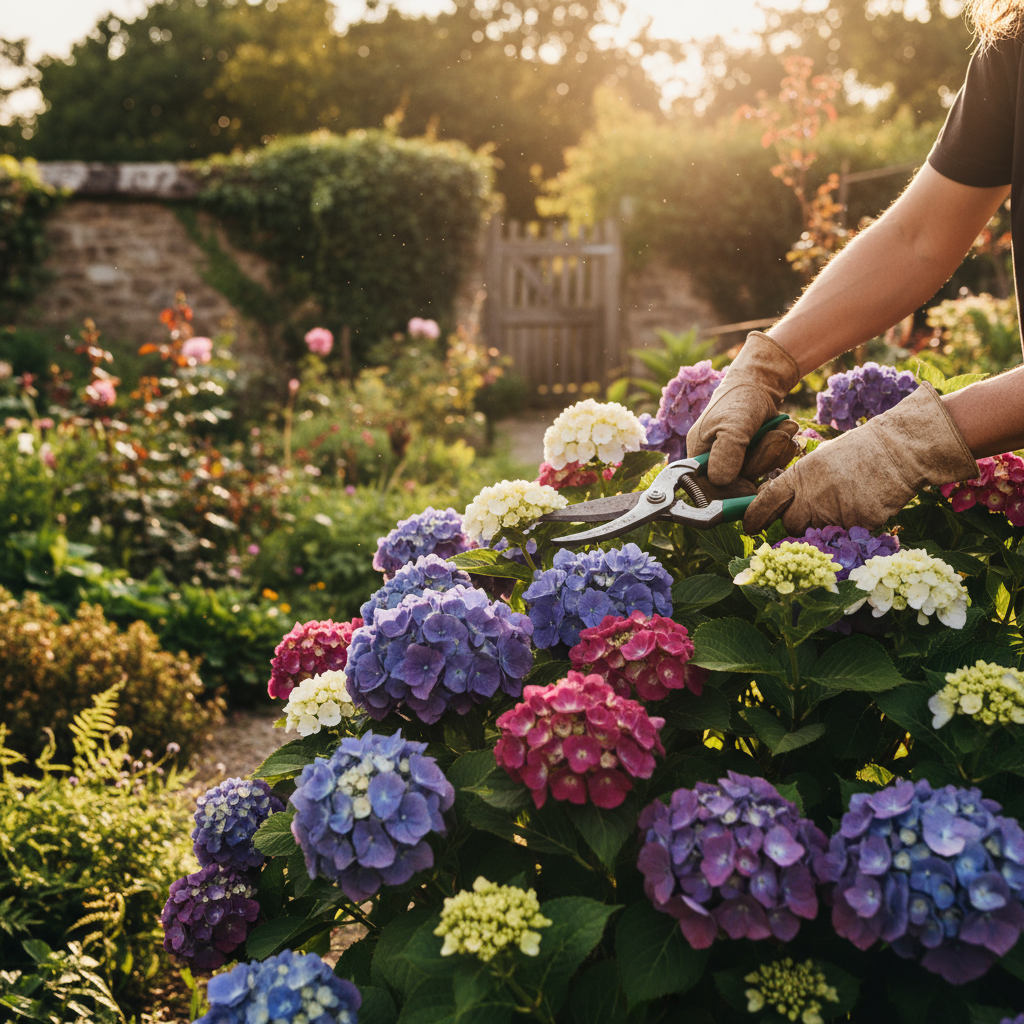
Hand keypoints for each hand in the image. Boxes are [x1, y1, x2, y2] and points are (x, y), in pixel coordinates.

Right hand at [687, 332, 800, 485]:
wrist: (760, 384)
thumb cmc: (740, 399)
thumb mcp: (733, 424)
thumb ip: (726, 452)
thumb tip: (720, 482)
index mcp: (698, 457)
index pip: (708, 489)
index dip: (729, 492)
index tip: (751, 485)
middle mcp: (713, 464)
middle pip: (738, 484)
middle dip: (762, 459)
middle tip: (778, 435)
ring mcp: (734, 462)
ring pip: (757, 475)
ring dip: (775, 450)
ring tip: (783, 427)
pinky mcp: (752, 460)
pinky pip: (769, 468)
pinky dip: (781, 450)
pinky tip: (783, 431)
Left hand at [743, 383, 978, 533]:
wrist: (899, 450)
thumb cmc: (856, 452)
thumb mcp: (818, 460)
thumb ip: (797, 483)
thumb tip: (775, 504)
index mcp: (800, 476)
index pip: (767, 501)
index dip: (755, 516)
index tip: (750, 526)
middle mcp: (814, 496)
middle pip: (790, 525)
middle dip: (796, 523)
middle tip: (813, 511)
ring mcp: (837, 513)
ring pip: (817, 534)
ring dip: (823, 527)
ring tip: (842, 504)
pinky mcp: (859, 525)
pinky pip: (846, 536)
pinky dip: (850, 528)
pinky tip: (861, 507)